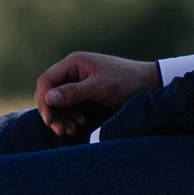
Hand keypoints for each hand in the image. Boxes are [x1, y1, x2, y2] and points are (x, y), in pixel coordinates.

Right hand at [34, 51, 158, 137]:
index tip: (50, 119)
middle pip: (50, 93)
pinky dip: (70, 118)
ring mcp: (78, 83)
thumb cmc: (126, 81)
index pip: (46, 81)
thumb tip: (47, 98)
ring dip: (62, 118)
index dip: (44, 100)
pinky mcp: (86, 95)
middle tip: (61, 130)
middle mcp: (73, 71)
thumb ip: (74, 92)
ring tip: (71, 131)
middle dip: (53, 113)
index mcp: (73, 63)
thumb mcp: (100, 87)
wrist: (149, 84)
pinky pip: (70, 107)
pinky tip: (79, 125)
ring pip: (58, 103)